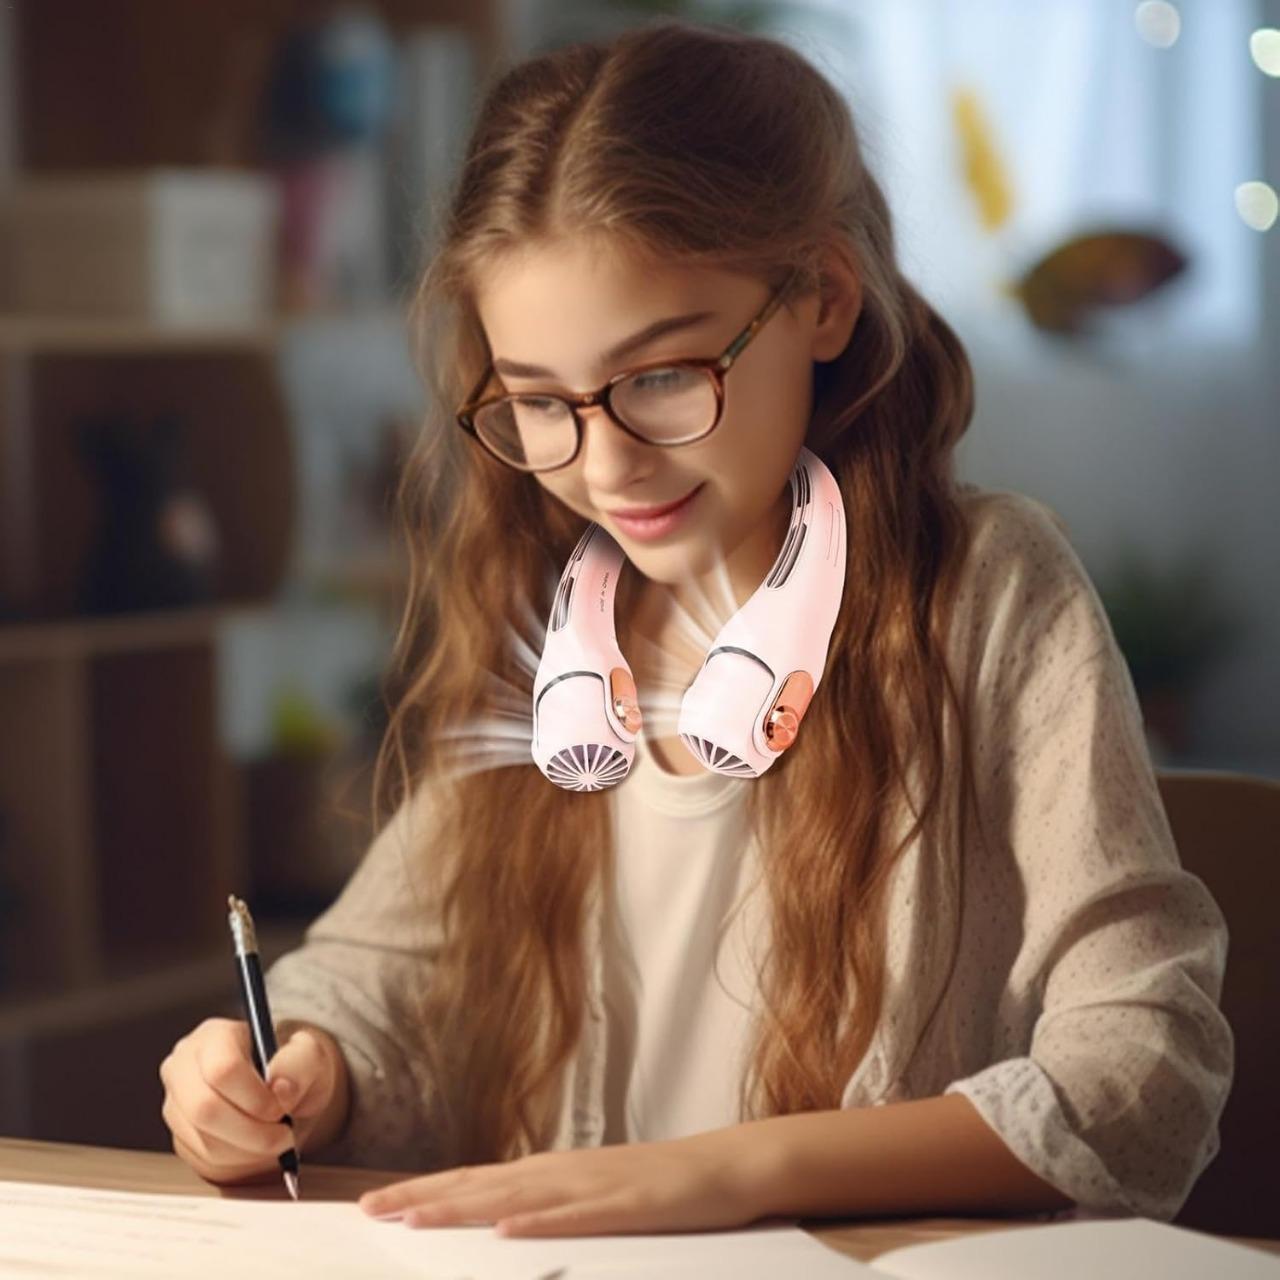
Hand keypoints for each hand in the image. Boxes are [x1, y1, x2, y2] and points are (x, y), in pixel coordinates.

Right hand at [158, 1017, 343, 1184]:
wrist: (284, 1090)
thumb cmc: (292, 1067)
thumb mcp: (309, 1054)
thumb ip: (300, 1063)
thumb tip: (281, 1088)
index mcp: (213, 1036)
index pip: (221, 1069)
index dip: (254, 1097)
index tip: (281, 1109)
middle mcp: (184, 1068)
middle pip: (205, 1109)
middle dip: (252, 1131)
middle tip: (284, 1135)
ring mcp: (177, 1105)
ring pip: (205, 1141)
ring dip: (250, 1150)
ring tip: (276, 1139)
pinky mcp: (181, 1138)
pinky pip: (205, 1162)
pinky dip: (240, 1163)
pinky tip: (260, 1148)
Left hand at [357, 1128, 769, 1236]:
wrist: (722, 1167)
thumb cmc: (655, 1187)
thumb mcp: (591, 1195)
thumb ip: (545, 1203)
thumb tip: (495, 1221)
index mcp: (550, 1171)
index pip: (474, 1181)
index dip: (425, 1191)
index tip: (375, 1204)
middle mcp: (560, 1171)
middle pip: (480, 1185)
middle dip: (423, 1198)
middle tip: (370, 1211)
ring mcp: (591, 1185)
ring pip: (514, 1196)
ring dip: (460, 1208)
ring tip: (414, 1218)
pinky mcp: (625, 1203)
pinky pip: (576, 1216)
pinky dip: (538, 1222)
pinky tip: (507, 1230)